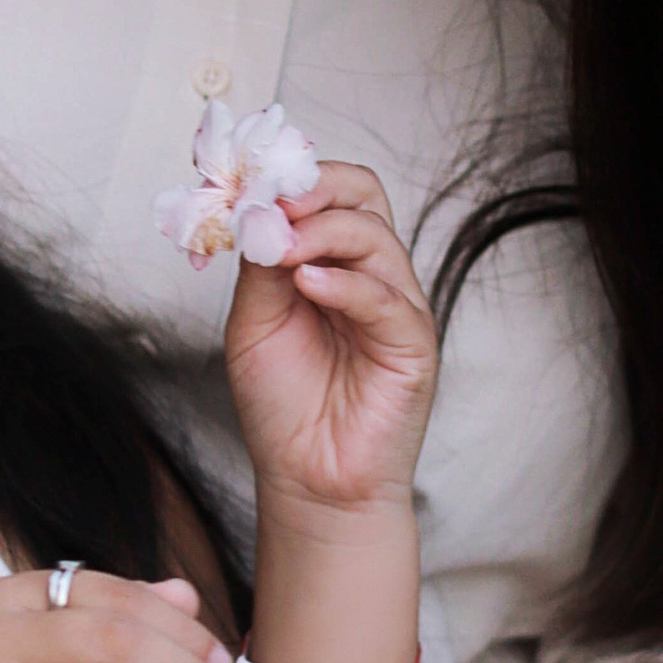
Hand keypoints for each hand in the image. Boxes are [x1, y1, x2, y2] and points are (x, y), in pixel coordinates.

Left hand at [224, 162, 437, 519]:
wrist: (308, 481)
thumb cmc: (284, 408)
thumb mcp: (254, 323)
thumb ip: (258, 267)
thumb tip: (258, 211)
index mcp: (334, 264)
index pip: (333, 194)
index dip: (295, 181)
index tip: (250, 186)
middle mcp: (370, 276)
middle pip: (364, 197)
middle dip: (315, 190)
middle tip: (272, 204)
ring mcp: (395, 306)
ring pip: (375, 237)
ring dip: (319, 232)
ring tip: (277, 251)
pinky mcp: (412, 344)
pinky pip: (385, 298)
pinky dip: (344, 284)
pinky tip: (307, 285)